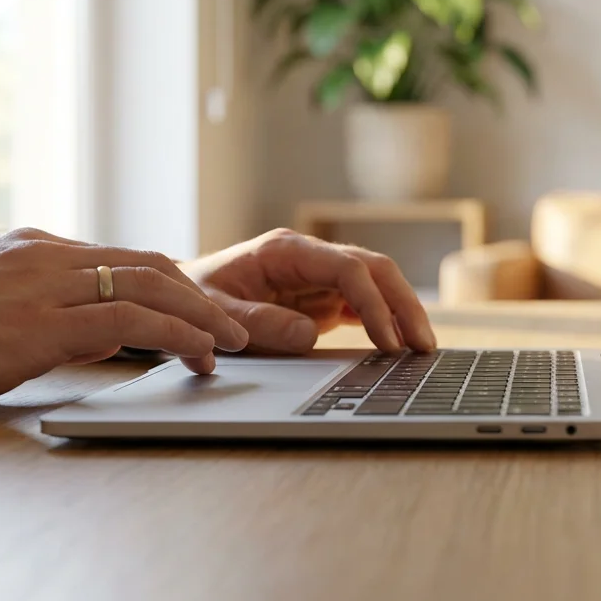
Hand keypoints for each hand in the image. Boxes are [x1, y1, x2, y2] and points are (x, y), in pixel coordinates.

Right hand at [0, 228, 248, 420]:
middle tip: (237, 327)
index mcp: (33, 250)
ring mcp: (43, 286)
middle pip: (149, 265)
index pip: (124, 258)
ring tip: (234, 344)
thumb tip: (97, 334)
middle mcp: (45, 257)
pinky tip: (198, 354)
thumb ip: (43, 310)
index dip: (174, 285)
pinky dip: (175, 335)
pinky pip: (128, 322)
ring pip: (149, 287)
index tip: (204, 310)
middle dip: (202, 297)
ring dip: (202, 316)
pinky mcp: (38, 325)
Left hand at [180, 229, 435, 354]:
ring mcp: (318, 275)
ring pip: (376, 284)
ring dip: (401, 313)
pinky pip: (363, 304)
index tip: (386, 340)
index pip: (348, 267)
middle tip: (423, 345)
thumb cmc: (191, 302)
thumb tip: (309, 335)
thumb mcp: (213, 313)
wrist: (177, 299)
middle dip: (403, 305)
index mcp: (285, 250)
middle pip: (374, 269)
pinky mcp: (321, 295)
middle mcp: (309, 256)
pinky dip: (384, 322)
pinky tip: (399, 347)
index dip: (373, 302)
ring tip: (421, 350)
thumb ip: (258, 323)